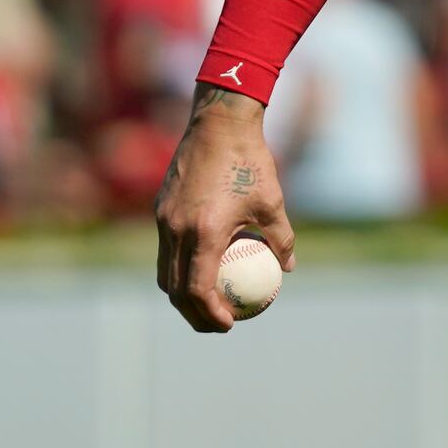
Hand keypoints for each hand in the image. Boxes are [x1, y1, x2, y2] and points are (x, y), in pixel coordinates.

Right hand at [153, 84, 294, 331]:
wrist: (219, 124)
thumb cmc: (251, 161)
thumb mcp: (273, 202)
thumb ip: (281, 239)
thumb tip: (287, 268)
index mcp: (204, 232)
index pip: (198, 289)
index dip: (211, 313)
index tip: (230, 323)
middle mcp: (176, 229)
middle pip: (175, 289)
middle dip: (192, 314)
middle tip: (216, 323)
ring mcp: (163, 220)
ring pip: (164, 271)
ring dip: (181, 294)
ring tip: (205, 303)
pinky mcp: (159, 209)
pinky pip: (164, 249)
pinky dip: (178, 267)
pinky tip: (199, 267)